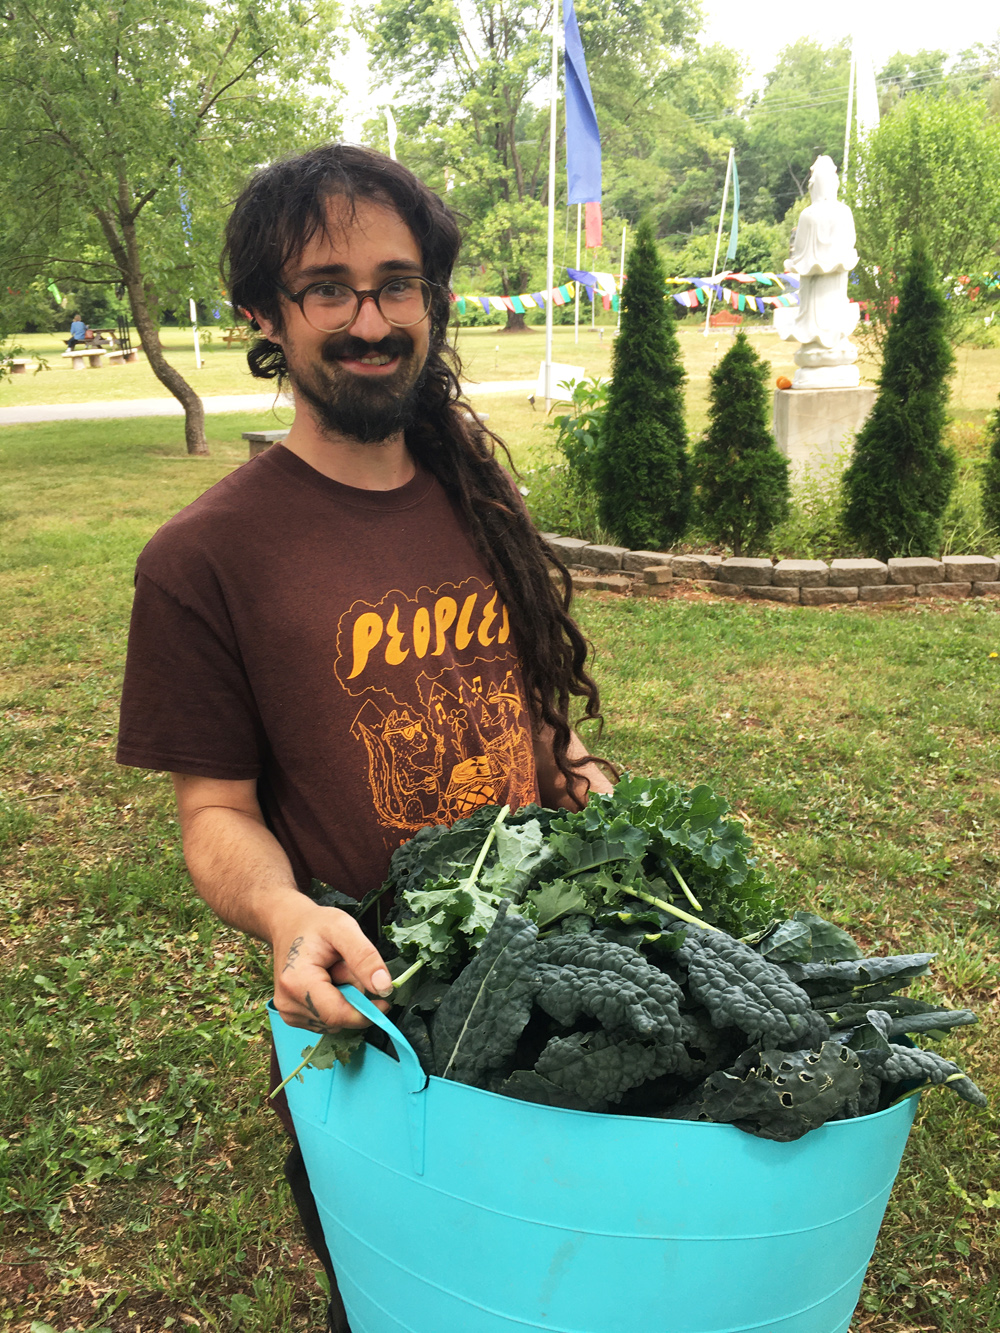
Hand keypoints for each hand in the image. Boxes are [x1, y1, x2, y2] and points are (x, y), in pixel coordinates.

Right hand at [270, 899, 392, 1033]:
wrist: (290, 925)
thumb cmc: (316, 925)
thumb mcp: (344, 928)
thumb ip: (365, 957)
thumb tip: (384, 988)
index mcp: (296, 982)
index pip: (337, 1015)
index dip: (365, 1013)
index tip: (385, 1002)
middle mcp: (287, 1003)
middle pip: (338, 1018)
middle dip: (352, 997)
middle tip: (344, 966)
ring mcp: (288, 1012)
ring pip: (334, 1021)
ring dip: (343, 1000)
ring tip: (334, 971)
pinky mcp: (293, 1016)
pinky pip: (326, 1021)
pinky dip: (334, 1004)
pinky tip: (327, 982)